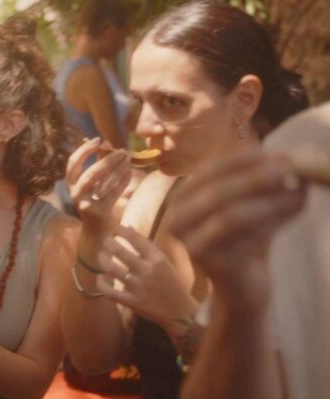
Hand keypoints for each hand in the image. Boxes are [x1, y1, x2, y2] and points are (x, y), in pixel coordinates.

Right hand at [66, 138, 131, 228]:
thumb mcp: (91, 182)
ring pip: (104, 183)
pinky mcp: (100, 212)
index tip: (98, 139)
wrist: (95, 229)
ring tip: (129, 159)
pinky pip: (114, 193)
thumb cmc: (94, 200)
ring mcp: (86, 204)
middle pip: (91, 173)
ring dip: (119, 169)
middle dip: (108, 160)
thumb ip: (96, 163)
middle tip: (122, 151)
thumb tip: (106, 142)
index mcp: (70, 183)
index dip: (84, 150)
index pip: (73, 163)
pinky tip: (130, 172)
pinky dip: (123, 181)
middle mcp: (75, 193)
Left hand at [96, 225, 197, 330]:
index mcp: (157, 259)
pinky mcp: (131, 301)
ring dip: (102, 259)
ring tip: (102, 255)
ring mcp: (137, 287)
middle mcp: (147, 270)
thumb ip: (147, 247)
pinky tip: (101, 276)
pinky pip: (108, 290)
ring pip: (110, 268)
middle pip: (119, 250)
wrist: (179, 311)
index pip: (135, 238)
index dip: (120, 230)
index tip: (115, 228)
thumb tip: (127, 228)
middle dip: (108, 242)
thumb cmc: (170, 283)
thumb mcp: (164, 261)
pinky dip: (101, 282)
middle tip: (106, 241)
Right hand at [167, 149, 305, 312]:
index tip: (274, 153)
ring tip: (300, 190)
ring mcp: (190, 243)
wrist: (241, 286)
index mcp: (182, 199)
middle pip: (218, 191)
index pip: (209, 170)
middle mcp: (177, 220)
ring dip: (270, 199)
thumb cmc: (245, 240)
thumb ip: (264, 184)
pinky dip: (274, 221)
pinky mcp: (211, 264)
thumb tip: (294, 160)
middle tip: (290, 168)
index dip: (241, 159)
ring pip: (233, 215)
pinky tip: (298, 210)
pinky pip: (245, 239)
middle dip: (257, 177)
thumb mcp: (251, 205)